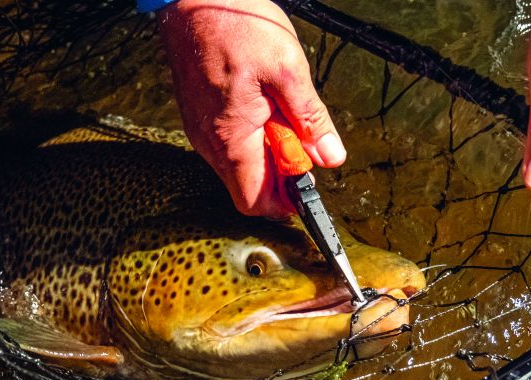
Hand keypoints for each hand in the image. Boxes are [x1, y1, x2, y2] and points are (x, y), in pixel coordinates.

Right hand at [157, 0, 345, 217]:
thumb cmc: (238, 26)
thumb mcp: (289, 70)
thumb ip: (311, 120)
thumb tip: (330, 157)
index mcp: (232, 140)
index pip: (255, 202)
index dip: (284, 201)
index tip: (306, 182)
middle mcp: (210, 145)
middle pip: (249, 187)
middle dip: (280, 173)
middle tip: (299, 137)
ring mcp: (202, 132)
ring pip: (240, 168)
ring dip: (268, 152)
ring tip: (280, 112)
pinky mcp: (200, 119)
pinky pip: (229, 147)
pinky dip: (252, 138)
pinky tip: (263, 105)